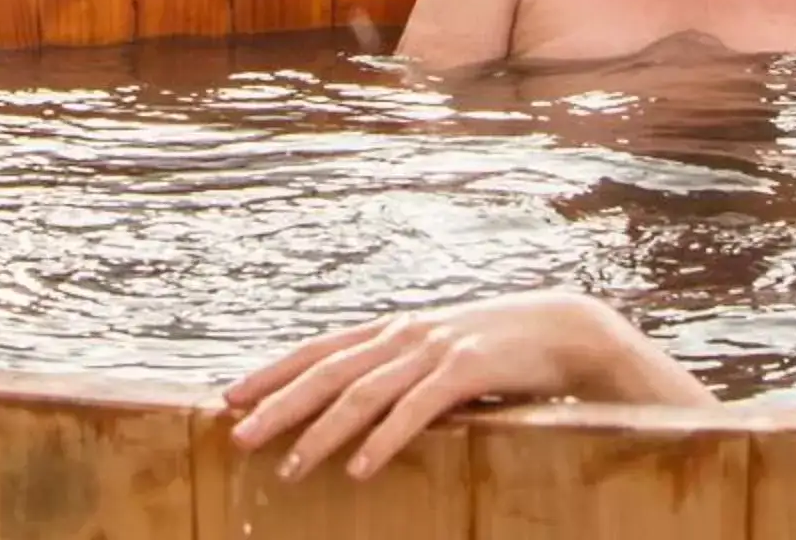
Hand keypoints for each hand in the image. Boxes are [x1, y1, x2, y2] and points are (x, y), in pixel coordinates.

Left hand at [225, 291, 706, 481]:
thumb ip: (398, 369)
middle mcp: (405, 333)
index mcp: (393, 328)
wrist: (566, 328)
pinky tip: (359, 468)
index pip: (319, 349)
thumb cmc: (499, 349)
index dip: (273, 372)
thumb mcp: (440, 352)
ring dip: (321, 433)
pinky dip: (384, 440)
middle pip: (328, 371)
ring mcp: (435, 348)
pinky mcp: (468, 369)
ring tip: (289, 467)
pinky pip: (416, 410)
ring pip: (363, 393)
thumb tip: (353, 400)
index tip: (230, 397)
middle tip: (238, 436)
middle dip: (279, 405)